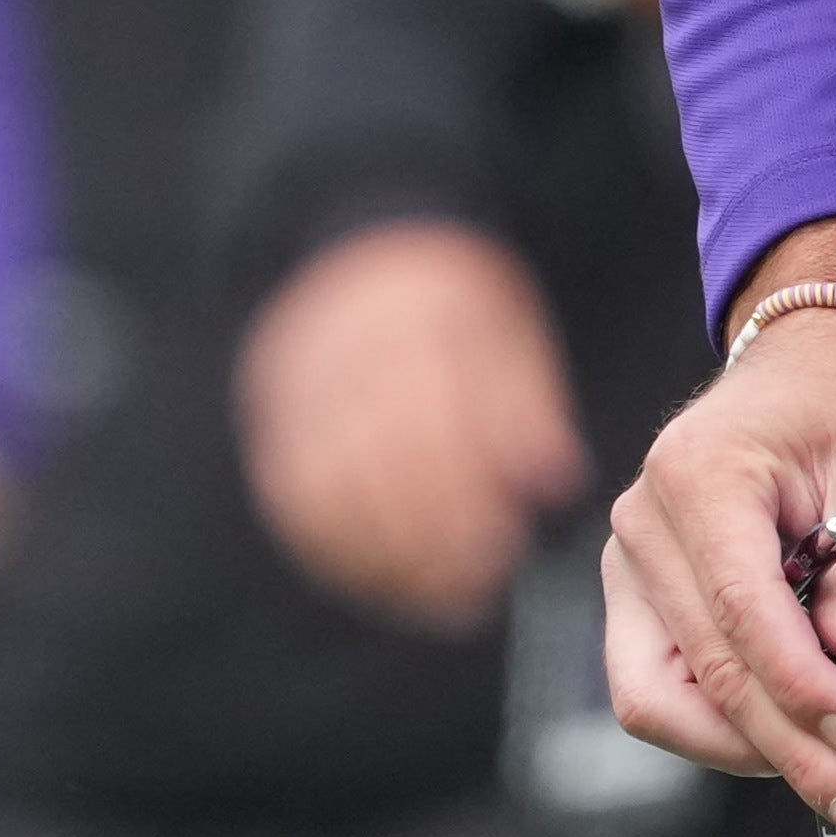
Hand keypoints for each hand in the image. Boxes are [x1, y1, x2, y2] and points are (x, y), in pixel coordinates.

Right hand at [237, 218, 585, 629]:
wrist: (363, 242)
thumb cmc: (455, 303)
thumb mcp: (505, 331)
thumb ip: (526, 406)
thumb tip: (557, 482)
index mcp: (419, 327)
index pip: (435, 428)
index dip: (466, 502)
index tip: (500, 553)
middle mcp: (350, 359)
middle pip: (379, 466)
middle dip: (428, 538)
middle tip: (474, 585)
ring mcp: (305, 390)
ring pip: (328, 491)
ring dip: (380, 555)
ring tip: (435, 595)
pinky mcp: (278, 419)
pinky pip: (294, 496)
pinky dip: (333, 547)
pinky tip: (380, 576)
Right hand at [603, 216, 835, 836]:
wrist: (826, 352)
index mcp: (697, 474)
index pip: (739, 610)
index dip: (799, 687)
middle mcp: (645, 521)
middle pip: (701, 671)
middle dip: (784, 746)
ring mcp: (632, 561)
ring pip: (663, 696)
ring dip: (746, 748)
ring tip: (831, 778)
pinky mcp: (642, 594)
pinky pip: (662, 683)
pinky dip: (724, 720)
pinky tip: (793, 736)